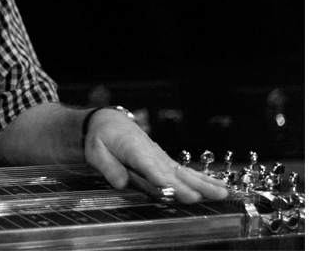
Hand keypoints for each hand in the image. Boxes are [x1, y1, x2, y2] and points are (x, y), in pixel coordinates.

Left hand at [84, 109, 227, 203]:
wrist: (110, 122)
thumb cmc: (101, 137)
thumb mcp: (95, 151)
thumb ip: (108, 167)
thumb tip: (122, 183)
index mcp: (134, 150)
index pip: (152, 169)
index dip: (167, 183)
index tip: (182, 194)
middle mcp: (152, 154)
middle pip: (173, 172)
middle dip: (191, 186)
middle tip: (208, 197)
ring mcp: (161, 158)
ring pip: (184, 172)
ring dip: (204, 183)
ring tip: (223, 192)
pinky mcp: (165, 162)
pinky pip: (184, 171)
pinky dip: (201, 179)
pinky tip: (218, 186)